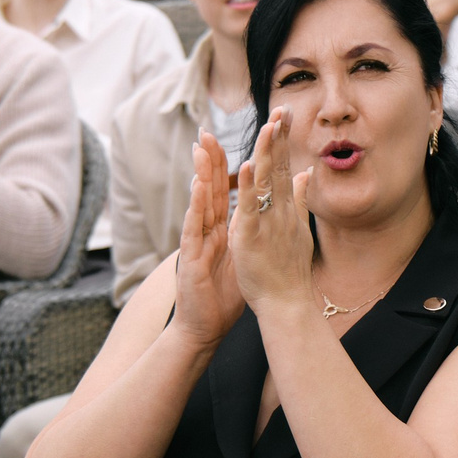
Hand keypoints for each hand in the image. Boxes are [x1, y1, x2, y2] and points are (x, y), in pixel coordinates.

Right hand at [169, 129, 245, 350]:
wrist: (204, 326)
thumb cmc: (224, 294)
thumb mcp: (244, 255)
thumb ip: (252, 231)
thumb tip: (265, 214)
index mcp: (222, 228)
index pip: (226, 190)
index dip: (230, 165)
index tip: (230, 141)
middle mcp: (207, 230)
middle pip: (210, 189)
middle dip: (210, 160)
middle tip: (208, 132)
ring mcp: (197, 241)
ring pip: (199, 202)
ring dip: (201, 174)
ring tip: (203, 148)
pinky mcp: (191, 256)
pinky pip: (194, 227)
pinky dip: (197, 205)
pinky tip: (200, 187)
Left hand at [228, 107, 317, 318]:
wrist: (288, 303)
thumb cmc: (289, 271)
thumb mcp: (298, 229)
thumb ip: (301, 199)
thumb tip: (308, 173)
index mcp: (286, 208)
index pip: (286, 167)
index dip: (284, 140)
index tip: (284, 114)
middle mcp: (280, 211)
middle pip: (279, 168)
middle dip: (279, 137)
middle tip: (282, 108)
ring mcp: (268, 223)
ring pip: (267, 182)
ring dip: (267, 153)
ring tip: (268, 126)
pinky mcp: (251, 237)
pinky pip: (249, 207)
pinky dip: (249, 186)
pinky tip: (248, 164)